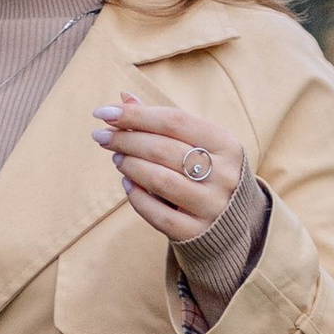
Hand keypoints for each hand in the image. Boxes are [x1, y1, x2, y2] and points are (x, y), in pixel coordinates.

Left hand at [92, 93, 245, 244]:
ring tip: (116, 157)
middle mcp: (224, 175)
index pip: (175, 121)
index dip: (137, 115)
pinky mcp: (196, 234)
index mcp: (227, 145)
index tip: (103, 113)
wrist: (232, 225)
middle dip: (126, 139)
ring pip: (160, 181)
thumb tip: (124, 98)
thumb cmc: (207, 173)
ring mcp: (212, 207)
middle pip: (163, 149)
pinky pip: (158, 214)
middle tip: (101, 136)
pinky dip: (136, 197)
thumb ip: (162, 123)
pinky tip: (126, 184)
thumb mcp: (196, 145)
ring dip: (130, 165)